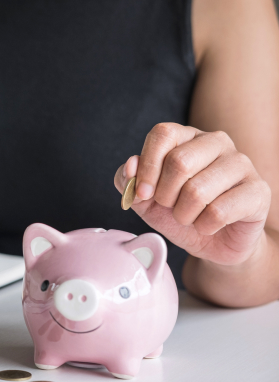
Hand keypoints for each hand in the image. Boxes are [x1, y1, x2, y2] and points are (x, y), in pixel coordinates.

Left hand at [114, 123, 270, 265]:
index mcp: (187, 137)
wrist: (214, 242)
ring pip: (197, 190)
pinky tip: (209, 225)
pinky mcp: (258, 190)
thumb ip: (128, 180)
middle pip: (179, 161)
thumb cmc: (179, 212)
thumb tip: (131, 166)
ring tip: (189, 217)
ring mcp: (241, 164)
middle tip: (171, 207)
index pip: (163, 134)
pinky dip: (204, 226)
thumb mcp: (144, 199)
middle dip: (165, 195)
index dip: (147, 166)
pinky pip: (218, 212)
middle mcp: (216, 142)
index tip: (143, 194)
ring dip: (184, 214)